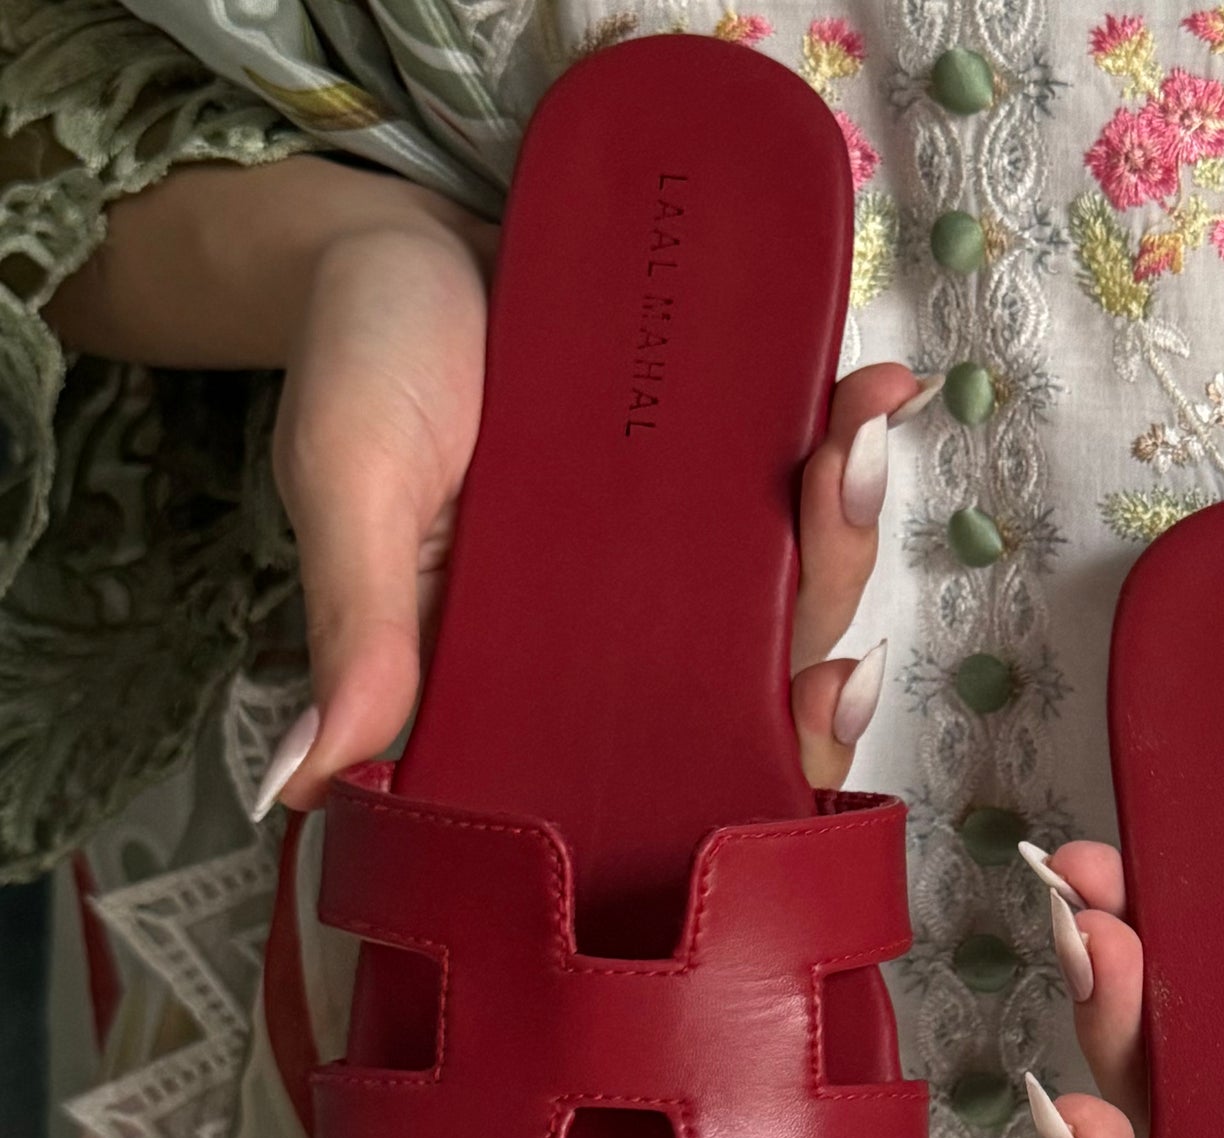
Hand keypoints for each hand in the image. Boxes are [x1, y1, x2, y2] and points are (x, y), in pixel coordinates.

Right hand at [47, 157, 922, 812]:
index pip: (661, 760)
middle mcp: (630, 626)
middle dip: (825, 639)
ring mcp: (684, 544)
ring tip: (853, 445)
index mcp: (543, 670)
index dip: (755, 759)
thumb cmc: (358, 360)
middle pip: (764, 678)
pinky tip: (874, 388)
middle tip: (837, 565)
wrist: (401, 230)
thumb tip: (312, 782)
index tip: (808, 703)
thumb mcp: (349, 490)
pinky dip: (846, 435)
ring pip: (802, 583)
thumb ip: (354, 629)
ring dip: (846, 530)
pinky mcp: (717, 458)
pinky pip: (803, 475)